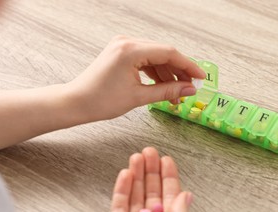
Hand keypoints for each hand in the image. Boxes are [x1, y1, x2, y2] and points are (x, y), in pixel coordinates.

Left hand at [66, 35, 205, 121]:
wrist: (77, 102)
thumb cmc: (100, 100)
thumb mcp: (138, 97)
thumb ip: (167, 91)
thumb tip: (189, 90)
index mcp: (130, 50)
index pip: (169, 53)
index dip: (188, 66)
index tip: (200, 77)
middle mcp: (127, 42)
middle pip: (164, 53)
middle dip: (179, 71)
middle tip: (190, 87)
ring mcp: (123, 46)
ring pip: (156, 57)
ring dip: (168, 73)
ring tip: (177, 93)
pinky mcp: (122, 53)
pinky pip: (146, 59)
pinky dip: (156, 72)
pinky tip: (163, 85)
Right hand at [99, 147, 192, 211]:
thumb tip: (187, 194)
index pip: (170, 195)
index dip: (169, 177)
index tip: (167, 159)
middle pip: (151, 192)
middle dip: (151, 171)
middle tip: (149, 151)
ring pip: (135, 196)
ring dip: (136, 175)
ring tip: (137, 157)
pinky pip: (118, 207)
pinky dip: (121, 189)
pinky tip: (125, 174)